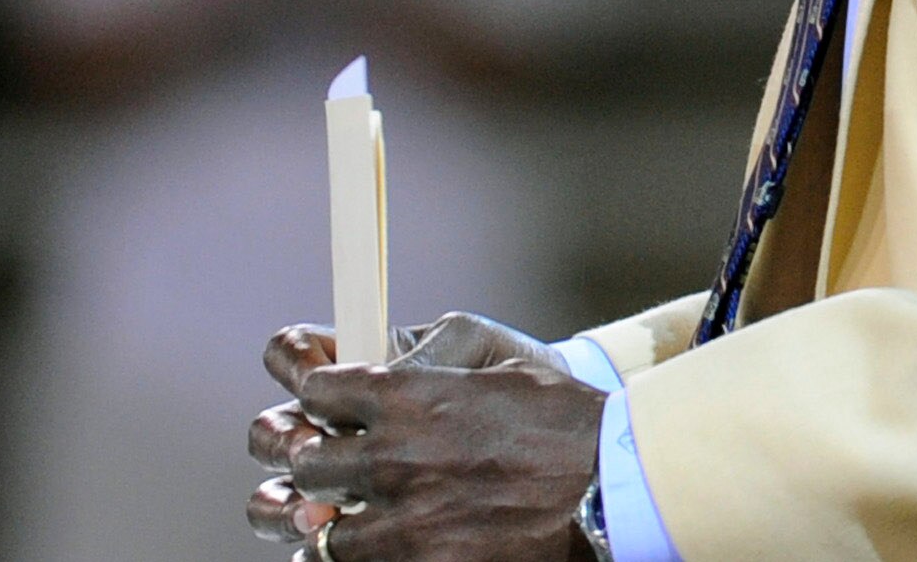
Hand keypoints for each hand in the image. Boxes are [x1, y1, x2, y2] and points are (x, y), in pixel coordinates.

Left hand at [247, 314, 603, 560]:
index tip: (321, 404)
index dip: (314, 396)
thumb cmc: (567, 425)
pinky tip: (355, 551)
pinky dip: (343, 559)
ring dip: (320, 521)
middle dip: (309, 459)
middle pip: (306, 460)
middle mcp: (392, 455)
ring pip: (316, 526)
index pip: (321, 390)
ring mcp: (401, 518)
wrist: (610, 484)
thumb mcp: (502, 373)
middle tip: (323, 465)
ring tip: (329, 522)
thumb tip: (402, 373)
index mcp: (411, 396)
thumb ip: (439, 380)